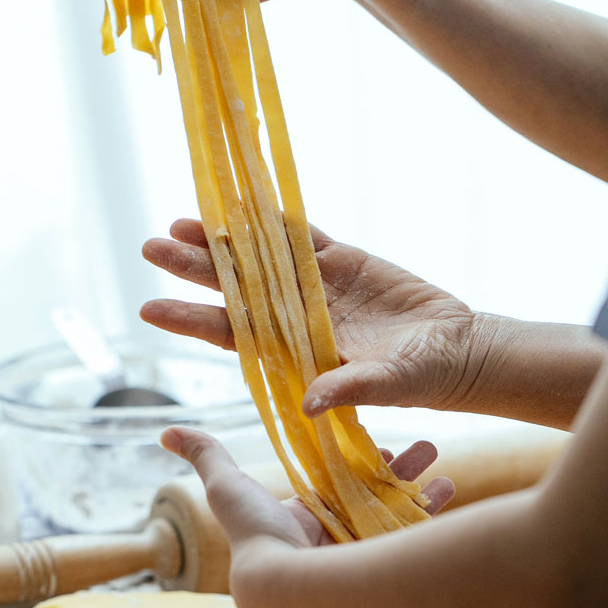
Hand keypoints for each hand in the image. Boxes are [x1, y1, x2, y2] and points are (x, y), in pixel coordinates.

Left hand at [141, 219, 479, 415]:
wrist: (458, 350)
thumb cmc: (424, 378)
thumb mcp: (389, 385)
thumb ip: (350, 388)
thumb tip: (309, 402)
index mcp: (296, 349)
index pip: (232, 333)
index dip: (191, 319)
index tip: (150, 308)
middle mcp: (296, 315)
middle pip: (234, 288)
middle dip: (194, 267)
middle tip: (151, 245)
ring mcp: (318, 285)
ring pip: (260, 257)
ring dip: (225, 239)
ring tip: (183, 221)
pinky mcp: (343, 261)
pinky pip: (303, 237)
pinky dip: (277, 221)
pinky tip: (247, 206)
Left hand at [160, 426, 452, 550]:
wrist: (286, 587)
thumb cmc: (257, 534)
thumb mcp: (228, 485)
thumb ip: (205, 456)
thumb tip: (166, 431)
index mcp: (304, 520)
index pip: (335, 483)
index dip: (355, 459)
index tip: (374, 436)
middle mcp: (335, 538)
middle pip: (370, 493)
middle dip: (394, 466)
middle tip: (415, 443)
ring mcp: (361, 553)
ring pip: (396, 509)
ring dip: (417, 481)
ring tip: (434, 454)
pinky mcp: (384, 565)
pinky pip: (413, 532)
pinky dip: (432, 508)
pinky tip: (449, 485)